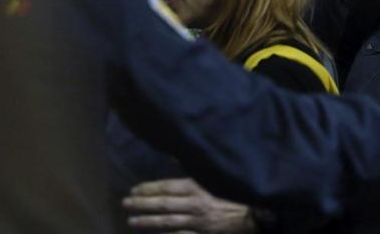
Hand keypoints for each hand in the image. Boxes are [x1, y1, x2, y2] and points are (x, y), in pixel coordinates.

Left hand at [123, 178, 255, 232]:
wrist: (254, 213)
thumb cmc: (233, 191)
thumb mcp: (214, 175)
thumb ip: (193, 167)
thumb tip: (172, 156)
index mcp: (197, 186)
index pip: (166, 187)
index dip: (149, 189)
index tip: (133, 190)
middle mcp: (194, 203)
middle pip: (163, 204)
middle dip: (142, 204)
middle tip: (125, 204)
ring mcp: (196, 222)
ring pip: (166, 221)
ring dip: (147, 221)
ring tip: (132, 220)